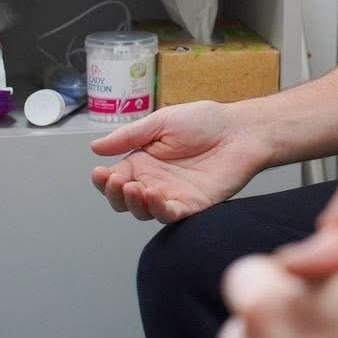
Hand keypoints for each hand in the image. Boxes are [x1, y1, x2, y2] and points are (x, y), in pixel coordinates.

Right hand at [89, 101, 269, 222]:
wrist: (241, 130)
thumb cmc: (206, 122)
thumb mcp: (161, 122)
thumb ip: (130, 136)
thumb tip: (96, 147)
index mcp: (144, 162)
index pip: (115, 179)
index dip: (104, 180)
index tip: (101, 172)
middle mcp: (154, 181)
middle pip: (124, 200)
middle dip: (114, 194)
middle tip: (118, 181)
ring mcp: (173, 195)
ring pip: (143, 211)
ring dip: (133, 203)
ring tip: (135, 187)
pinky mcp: (192, 205)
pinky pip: (170, 215)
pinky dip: (157, 209)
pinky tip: (153, 195)